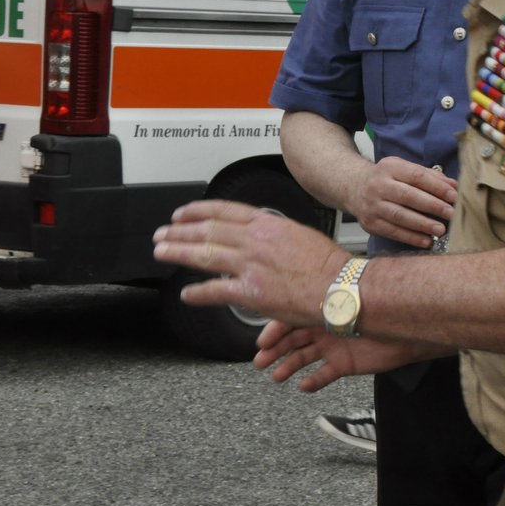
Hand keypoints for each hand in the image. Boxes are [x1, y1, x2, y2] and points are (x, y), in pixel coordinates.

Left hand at [152, 199, 350, 324]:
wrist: (342, 288)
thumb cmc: (328, 266)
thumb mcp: (298, 235)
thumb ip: (273, 233)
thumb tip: (257, 234)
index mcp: (267, 224)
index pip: (223, 211)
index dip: (198, 211)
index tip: (182, 213)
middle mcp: (255, 241)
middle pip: (208, 230)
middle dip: (180, 231)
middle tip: (162, 233)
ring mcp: (252, 265)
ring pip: (205, 254)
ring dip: (179, 253)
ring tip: (163, 252)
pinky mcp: (252, 292)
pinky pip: (217, 290)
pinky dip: (198, 293)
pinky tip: (187, 294)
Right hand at [253, 321, 433, 391]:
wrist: (406, 328)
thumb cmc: (378, 308)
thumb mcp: (346, 304)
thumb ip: (321, 304)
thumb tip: (296, 299)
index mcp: (321, 309)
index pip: (291, 320)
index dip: (274, 331)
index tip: (262, 342)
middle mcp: (324, 327)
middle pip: (293, 340)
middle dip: (275, 350)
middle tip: (260, 362)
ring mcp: (333, 346)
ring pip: (304, 358)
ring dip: (288, 366)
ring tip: (277, 376)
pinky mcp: (344, 364)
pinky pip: (324, 375)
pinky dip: (313, 381)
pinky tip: (303, 385)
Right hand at [348, 156, 456, 247]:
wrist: (355, 188)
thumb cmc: (388, 179)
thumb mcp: (405, 169)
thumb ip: (430, 176)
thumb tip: (454, 186)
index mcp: (390, 167)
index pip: (416, 176)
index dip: (437, 187)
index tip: (454, 196)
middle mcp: (378, 185)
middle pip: (408, 196)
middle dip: (433, 206)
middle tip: (451, 214)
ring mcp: (372, 205)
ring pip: (400, 216)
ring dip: (423, 224)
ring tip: (441, 230)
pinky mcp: (370, 223)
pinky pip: (393, 232)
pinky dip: (411, 238)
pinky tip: (426, 241)